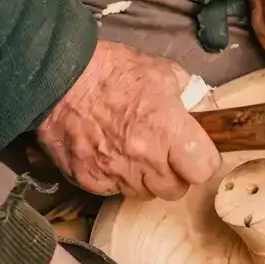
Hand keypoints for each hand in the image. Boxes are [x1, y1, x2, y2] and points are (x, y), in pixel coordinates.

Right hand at [37, 41, 220, 200]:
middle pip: (176, 189)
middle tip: (165, 151)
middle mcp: (144, 158)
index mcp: (167, 129)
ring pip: (145, 194)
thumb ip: (190, 95)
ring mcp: (115, 172)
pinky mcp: (90, 180)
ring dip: (146, 178)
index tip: (196, 153)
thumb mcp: (161, 71)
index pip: (203, 170)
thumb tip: (206, 110)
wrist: (59, 78)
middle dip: (175, 173)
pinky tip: (110, 152)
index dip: (202, 160)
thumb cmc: (109, 70)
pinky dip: (116, 178)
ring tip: (134, 150)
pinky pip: (114, 191)